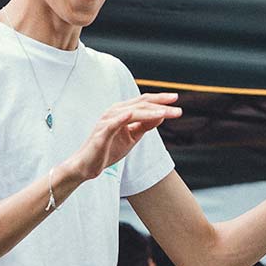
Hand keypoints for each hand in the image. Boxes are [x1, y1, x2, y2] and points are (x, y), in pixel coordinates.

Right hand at [61, 94, 181, 183]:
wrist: (88, 165)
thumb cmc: (108, 149)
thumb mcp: (131, 137)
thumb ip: (145, 126)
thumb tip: (162, 115)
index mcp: (122, 111)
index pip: (143, 102)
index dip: (160, 100)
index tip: (176, 100)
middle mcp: (114, 112)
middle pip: (141, 104)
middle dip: (160, 105)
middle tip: (178, 108)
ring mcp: (107, 121)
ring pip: (132, 112)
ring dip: (150, 112)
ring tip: (166, 112)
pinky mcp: (101, 133)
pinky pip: (113, 123)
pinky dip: (122, 118)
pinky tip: (132, 115)